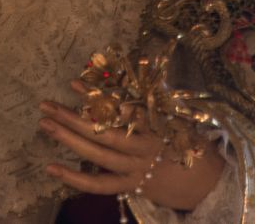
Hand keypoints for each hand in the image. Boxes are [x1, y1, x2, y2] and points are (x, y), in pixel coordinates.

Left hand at [39, 84, 223, 211]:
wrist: (209, 184)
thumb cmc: (193, 145)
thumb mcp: (179, 117)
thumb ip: (155, 98)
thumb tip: (136, 68)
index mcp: (156, 125)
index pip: (120, 108)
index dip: (96, 96)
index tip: (74, 83)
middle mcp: (143, 147)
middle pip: (103, 131)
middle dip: (72, 117)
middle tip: (46, 104)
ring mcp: (135, 169)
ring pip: (98, 155)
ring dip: (69, 139)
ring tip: (45, 124)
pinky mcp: (130, 186)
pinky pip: (99, 184)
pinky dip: (74, 178)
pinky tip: (51, 167)